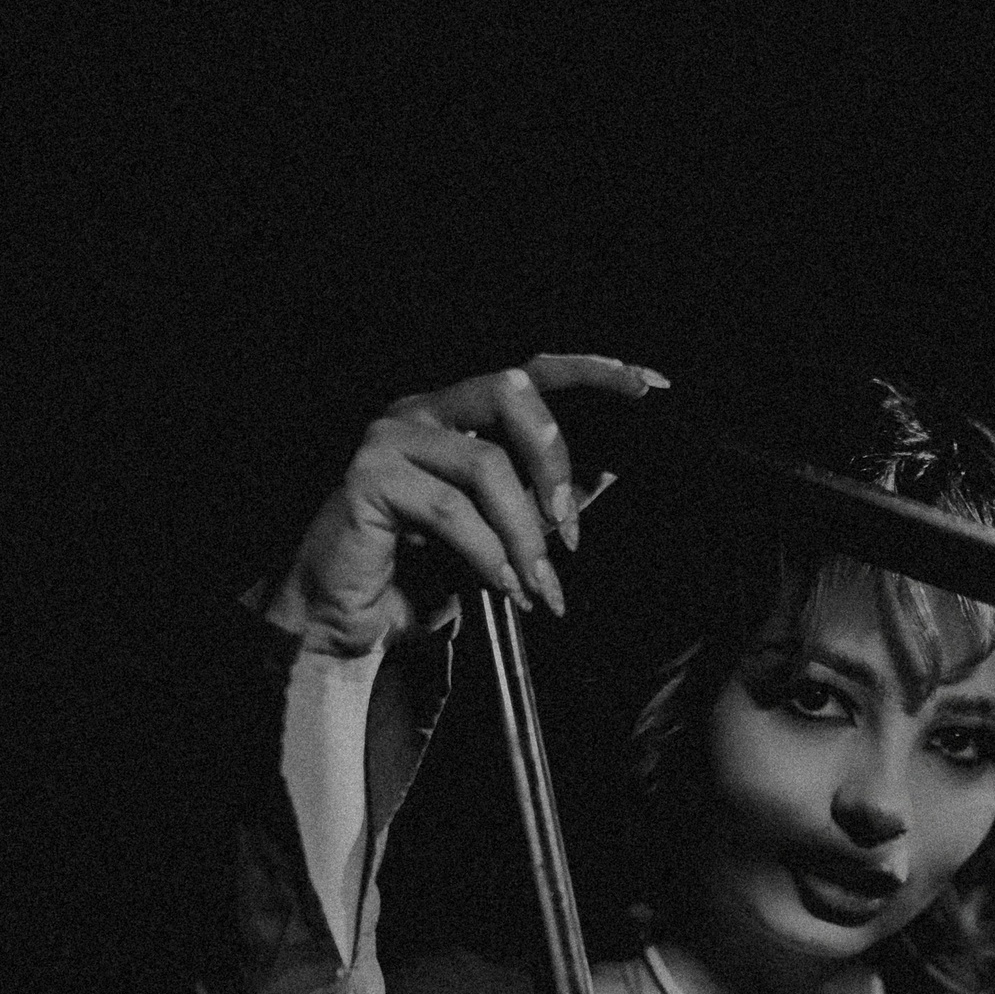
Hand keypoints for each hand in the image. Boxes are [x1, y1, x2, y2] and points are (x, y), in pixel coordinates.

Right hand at [263, 353, 669, 655]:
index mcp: (457, 415)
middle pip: (511, 392)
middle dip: (555, 462)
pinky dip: (487, 554)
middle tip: (569, 532)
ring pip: (487, 465)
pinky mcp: (369, 477)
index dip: (590, 373)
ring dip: (524, 536)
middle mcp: (423, 411)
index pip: (530, 374)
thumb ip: (543, 502)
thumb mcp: (501, 536)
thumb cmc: (421, 576)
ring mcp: (391, 438)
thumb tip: (610, 475)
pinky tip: (502, 586)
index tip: (647, 388)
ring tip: (537, 586)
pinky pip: (450, 511)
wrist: (347, 620)